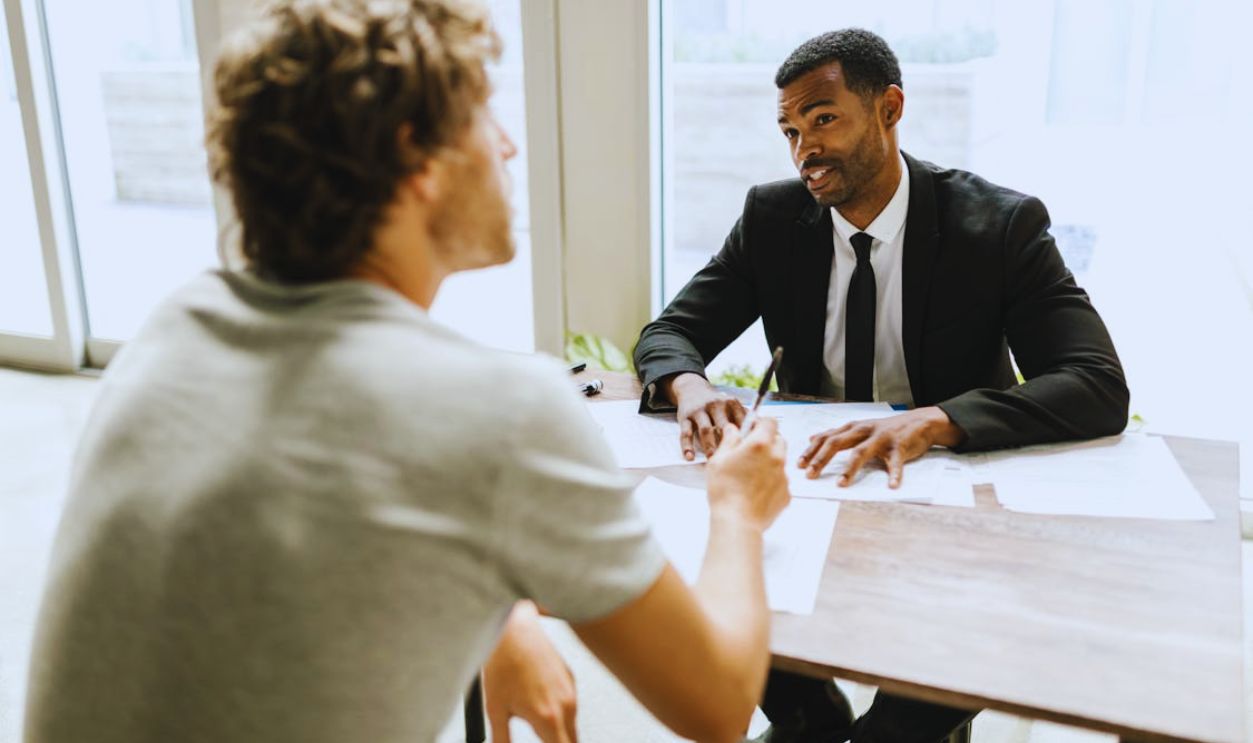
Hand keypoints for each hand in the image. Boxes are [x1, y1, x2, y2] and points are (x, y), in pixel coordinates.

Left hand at [483, 602, 578, 742]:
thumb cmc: (503, 663)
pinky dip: (559, 710)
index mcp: (548, 718)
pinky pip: (569, 704)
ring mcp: (571, 690)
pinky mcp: (570, 678)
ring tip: (533, 715)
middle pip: (572, 742)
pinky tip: (538, 697)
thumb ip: (502, 739)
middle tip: (539, 737)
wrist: (513, 628)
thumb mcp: (495, 709)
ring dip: (558, 729)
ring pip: (571, 724)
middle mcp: (566, 705)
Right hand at [663, 372, 746, 460]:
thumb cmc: (717, 405)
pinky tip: (690, 457)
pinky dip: (687, 446)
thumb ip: (743, 419)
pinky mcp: (684, 417)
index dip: (746, 436)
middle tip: (733, 461)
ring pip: (705, 430)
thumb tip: (762, 435)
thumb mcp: (731, 406)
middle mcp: (715, 404)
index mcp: (731, 403)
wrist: (692, 389)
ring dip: (709, 446)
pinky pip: (685, 433)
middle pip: (724, 425)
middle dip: (729, 443)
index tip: (750, 451)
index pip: (741, 420)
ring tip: (713, 460)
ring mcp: (699, 410)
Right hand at [706, 417, 789, 530]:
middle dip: (767, 442)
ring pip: (780, 461)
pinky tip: (755, 491)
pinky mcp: (786, 493)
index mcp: (760, 444)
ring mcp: (784, 476)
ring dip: (769, 462)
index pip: (770, 422)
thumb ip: (729, 441)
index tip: (752, 430)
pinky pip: (781, 481)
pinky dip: (771, 482)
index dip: (761, 424)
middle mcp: (776, 457)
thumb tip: (733, 430)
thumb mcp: (718, 460)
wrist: (738, 522)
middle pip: (779, 440)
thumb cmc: (725, 491)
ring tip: (750, 476)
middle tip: (750, 453)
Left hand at [797, 406, 965, 487]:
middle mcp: (863, 431)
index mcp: (852, 428)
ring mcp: (881, 438)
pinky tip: (892, 486)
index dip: (811, 451)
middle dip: (821, 459)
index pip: (825, 437)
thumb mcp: (859, 427)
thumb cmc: (886, 429)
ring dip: (850, 469)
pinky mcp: (899, 446)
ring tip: (841, 484)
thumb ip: (837, 433)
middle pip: (837, 443)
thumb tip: (812, 437)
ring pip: (861, 452)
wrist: (920, 422)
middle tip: (810, 474)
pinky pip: (895, 462)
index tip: (798, 465)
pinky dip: (894, 474)